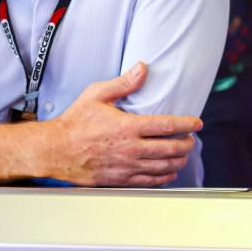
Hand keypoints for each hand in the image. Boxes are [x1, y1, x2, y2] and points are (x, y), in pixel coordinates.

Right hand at [45, 61, 202, 186]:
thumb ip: (123, 83)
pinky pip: (148, 181)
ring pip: (162, 167)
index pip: (167, 126)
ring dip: (178, 161)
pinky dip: (163, 178)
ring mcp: (126, 166)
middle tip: (191, 140)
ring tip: (184, 155)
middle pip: (170, 149)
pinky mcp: (120, 179)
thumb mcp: (97, 94)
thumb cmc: (74, 123)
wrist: (55, 150)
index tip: (196, 123)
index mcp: (128, 127)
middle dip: (186, 145)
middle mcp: (130, 149)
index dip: (186, 125)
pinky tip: (169, 174)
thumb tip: (142, 69)